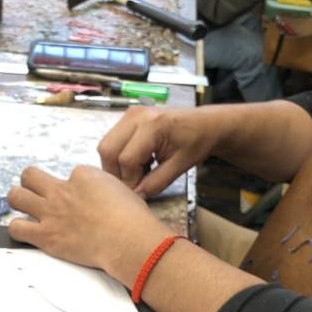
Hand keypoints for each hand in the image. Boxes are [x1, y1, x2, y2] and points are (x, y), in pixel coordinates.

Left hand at [7, 165, 169, 280]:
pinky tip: (27, 231)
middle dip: (31, 183)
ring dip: (19, 201)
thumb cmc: (132, 218)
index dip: (73, 185)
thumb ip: (105, 188)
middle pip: (30, 176)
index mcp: (82, 175)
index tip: (81, 198)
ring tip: (26, 208)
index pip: (68, 173)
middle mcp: (61, 191)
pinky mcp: (45, 236)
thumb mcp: (122, 189)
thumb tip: (103, 194)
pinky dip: (18, 229)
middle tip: (38, 193)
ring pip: (15, 196)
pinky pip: (16, 228)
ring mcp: (51, 213)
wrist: (128, 240)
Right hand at [97, 106, 221, 196]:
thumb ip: (155, 183)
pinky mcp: (126, 118)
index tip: (139, 192)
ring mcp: (129, 114)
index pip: (127, 159)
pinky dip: (119, 156)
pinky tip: (138, 162)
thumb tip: (134, 196)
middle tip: (134, 183)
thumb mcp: (180, 166)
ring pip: (105, 146)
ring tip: (138, 171)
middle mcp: (135, 115)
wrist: (205, 123)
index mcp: (153, 125)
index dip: (130, 180)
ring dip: (116, 165)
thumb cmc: (197, 141)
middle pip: (108, 150)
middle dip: (117, 173)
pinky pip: (111, 141)